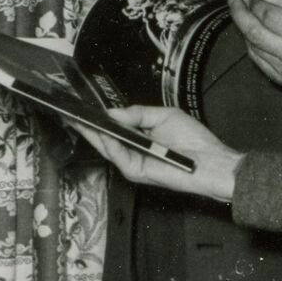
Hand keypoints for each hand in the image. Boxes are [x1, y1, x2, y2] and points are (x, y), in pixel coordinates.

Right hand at [70, 105, 240, 204]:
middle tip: (70, 114)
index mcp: (139, 138)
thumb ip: (137, 114)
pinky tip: (107, 135)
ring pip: (107, 149)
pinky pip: (119, 158)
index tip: (83, 108)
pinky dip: (112, 146)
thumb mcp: (163, 116)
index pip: (112, 129)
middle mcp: (134, 152)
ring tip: (81, 121)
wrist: (211, 161)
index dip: (97, 119)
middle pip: (104, 139)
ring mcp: (134, 163)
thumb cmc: (195, 141)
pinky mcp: (138, 173)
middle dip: (86, 127)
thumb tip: (113, 112)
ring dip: (94, 135)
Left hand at [228, 0, 281, 102]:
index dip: (256, 5)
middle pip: (256, 33)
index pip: (271, 17)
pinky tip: (253, 32)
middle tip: (234, 1)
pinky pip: (256, 59)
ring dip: (244, 28)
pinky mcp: (281, 80)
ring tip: (244, 14)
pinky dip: (250, 43)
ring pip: (253, 47)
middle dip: (240, 14)